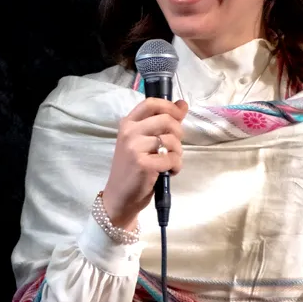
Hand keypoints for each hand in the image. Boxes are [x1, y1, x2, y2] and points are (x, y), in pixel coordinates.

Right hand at [102, 98, 188, 229]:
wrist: (120, 197)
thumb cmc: (132, 169)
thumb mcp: (142, 142)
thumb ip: (161, 123)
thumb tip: (183, 104)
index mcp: (127, 124)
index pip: (151, 103)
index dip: (170, 106)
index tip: (179, 114)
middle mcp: (129, 132)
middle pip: (166, 120)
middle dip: (178, 133)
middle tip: (174, 146)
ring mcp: (135, 148)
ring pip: (172, 140)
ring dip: (177, 152)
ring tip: (169, 162)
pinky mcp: (144, 164)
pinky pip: (172, 158)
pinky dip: (176, 166)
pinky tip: (168, 172)